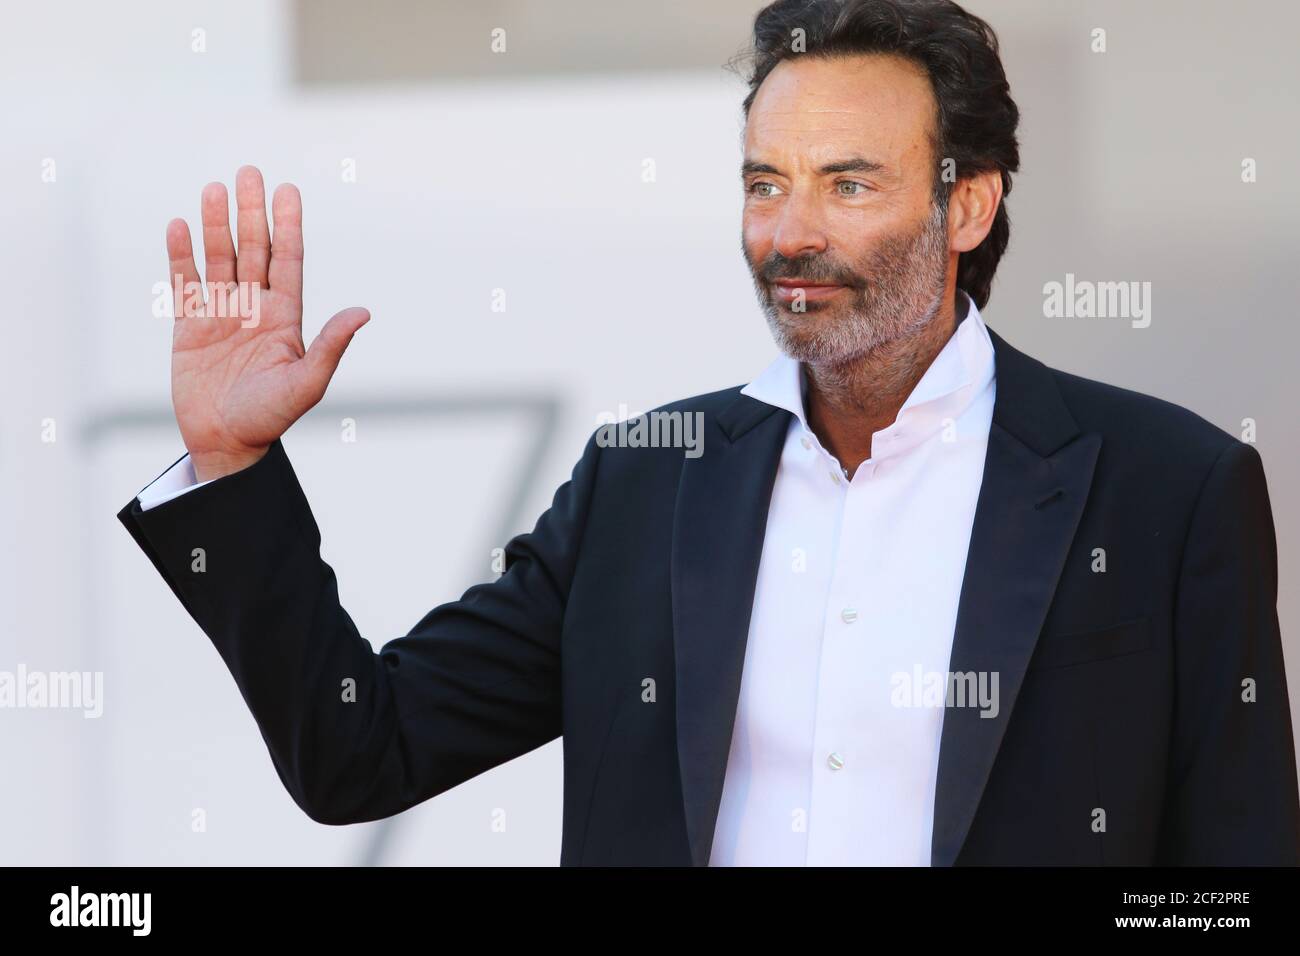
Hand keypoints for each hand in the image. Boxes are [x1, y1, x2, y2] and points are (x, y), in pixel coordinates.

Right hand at [165, 165, 369, 481]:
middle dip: (251, 211)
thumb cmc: (271, 416)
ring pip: (219, 258)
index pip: (288, 260)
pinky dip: (181, 255)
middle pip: (253, 249)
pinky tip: (180, 226)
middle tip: (249, 172)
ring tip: (214, 189)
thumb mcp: (307, 382)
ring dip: (215, 224)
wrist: (226, 442)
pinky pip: (185, 282)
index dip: (288, 225)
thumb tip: (363, 312)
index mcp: (286, 317)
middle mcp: (255, 307)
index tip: (288, 190)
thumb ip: (331, 345)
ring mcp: (221, 313)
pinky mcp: (189, 325)